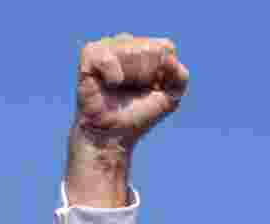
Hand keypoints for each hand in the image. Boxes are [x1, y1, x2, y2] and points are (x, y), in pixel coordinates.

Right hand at [67, 34, 188, 206]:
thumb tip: (169, 59)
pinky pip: (108, 57)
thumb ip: (180, 77)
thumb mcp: (170, 97)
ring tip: (119, 88)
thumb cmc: (139, 115)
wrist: (113, 134)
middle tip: (132, 92)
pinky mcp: (89, 56)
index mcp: (147, 50)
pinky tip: (111, 84)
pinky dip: (113, 73)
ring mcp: (107, 47)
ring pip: (130, 50)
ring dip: (131, 76)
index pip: (165, 48)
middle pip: (149, 49)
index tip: (153, 89)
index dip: (162, 73)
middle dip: (145, 76)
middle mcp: (127, 44)